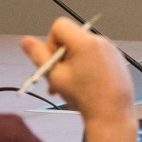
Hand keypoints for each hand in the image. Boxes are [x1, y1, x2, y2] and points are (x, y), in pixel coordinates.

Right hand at [20, 19, 137, 141]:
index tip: (53, 62)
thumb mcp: (55, 76)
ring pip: (82, 49)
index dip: (51, 43)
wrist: (112, 114)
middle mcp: (100, 40)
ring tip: (69, 87)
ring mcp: (110, 49)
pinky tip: (85, 86)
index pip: (59, 26)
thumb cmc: (85, 97)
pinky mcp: (116, 59)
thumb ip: (39, 56)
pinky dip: (86, 66)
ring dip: (72, 64)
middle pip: (71, 39)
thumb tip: (26, 41)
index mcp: (85, 42)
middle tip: (57, 78)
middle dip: (60, 57)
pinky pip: (95, 56)